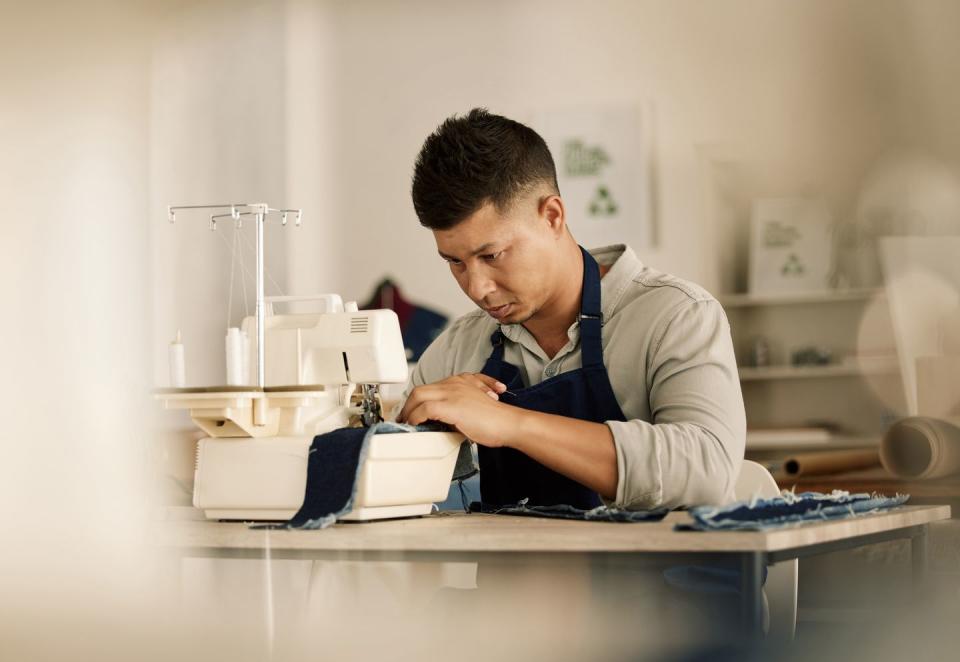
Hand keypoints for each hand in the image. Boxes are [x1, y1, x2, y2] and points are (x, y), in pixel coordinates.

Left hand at [397, 373, 518, 446]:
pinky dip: (415, 418)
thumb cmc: (497, 421)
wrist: (510, 423)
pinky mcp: (450, 405)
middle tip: (405, 419)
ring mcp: (452, 393)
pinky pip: (423, 409)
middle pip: (420, 389)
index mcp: (462, 381)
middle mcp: (455, 383)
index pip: (432, 387)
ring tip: (406, 424)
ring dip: (408, 411)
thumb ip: (458, 409)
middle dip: (409, 405)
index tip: (414, 412)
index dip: (419, 400)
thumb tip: (441, 422)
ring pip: (418, 396)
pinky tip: (416, 426)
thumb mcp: (474, 407)